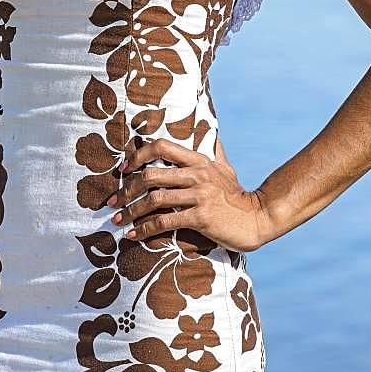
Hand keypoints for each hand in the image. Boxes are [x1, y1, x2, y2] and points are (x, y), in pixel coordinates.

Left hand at [106, 137, 269, 251]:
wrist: (258, 218)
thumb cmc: (237, 195)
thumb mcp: (226, 168)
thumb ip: (215, 152)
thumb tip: (212, 135)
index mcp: (199, 160)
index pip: (162, 147)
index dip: (138, 156)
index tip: (123, 170)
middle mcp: (198, 174)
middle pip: (152, 175)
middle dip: (127, 189)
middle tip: (113, 201)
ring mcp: (200, 195)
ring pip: (155, 199)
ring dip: (131, 211)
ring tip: (118, 220)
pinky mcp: (201, 217)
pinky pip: (166, 221)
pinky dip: (146, 229)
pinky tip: (135, 236)